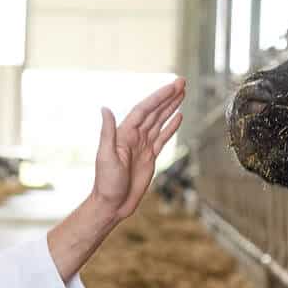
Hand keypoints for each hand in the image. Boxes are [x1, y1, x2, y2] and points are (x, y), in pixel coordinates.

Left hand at [91, 77, 186, 221]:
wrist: (112, 204)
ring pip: (159, 121)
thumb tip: (104, 109)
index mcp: (124, 133)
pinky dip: (170, 127)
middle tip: (181, 82)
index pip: (144, 110)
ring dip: (170, 107)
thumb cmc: (106, 183)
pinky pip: (162, 138)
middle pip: (154, 111)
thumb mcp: (105, 156)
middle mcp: (134, 136)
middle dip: (167, 97)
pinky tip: (178, 117)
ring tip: (182, 93)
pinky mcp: (150, 157)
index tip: (171, 86)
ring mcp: (142, 146)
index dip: (158, 97)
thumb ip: (107, 132)